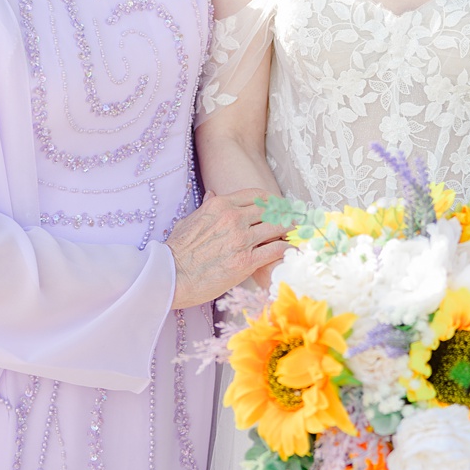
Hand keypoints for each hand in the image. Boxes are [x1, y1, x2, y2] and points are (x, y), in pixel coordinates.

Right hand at [168, 192, 288, 308]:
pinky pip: (276, 250)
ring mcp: (240, 239)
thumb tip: (213, 192)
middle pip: (271, 209)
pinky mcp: (245, 261)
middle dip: (286, 214)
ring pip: (278, 227)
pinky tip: (293, 250)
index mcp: (220, 205)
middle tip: (297, 219)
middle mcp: (233, 218)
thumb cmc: (176, 251)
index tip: (280, 206)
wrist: (169, 277)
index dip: (273, 200)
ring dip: (291, 230)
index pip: (256, 195)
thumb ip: (206, 206)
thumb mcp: (189, 220)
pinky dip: (288, 249)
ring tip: (300, 233)